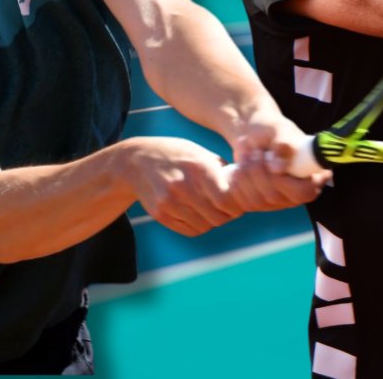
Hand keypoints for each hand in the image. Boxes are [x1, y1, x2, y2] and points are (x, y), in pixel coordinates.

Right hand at [123, 136, 243, 236]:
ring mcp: (169, 201)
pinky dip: (198, 225)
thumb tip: (246, 187)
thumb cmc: (176, 155)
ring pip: (205, 225)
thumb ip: (221, 170)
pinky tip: (197, 212)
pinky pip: (190, 230)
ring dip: (213, 220)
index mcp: (198, 168)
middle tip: (228, 207)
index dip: (237, 204)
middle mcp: (183, 186)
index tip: (238, 201)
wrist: (136, 161)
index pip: (227, 199)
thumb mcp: (199, 153)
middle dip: (227, 214)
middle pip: (218, 216)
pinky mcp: (160, 213)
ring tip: (212, 208)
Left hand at [225, 110, 327, 209]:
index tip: (269, 160)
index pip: (306, 191)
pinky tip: (240, 165)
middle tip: (255, 151)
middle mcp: (299, 193)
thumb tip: (278, 169)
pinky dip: (237, 181)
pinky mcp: (260, 203)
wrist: (253, 135)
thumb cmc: (272, 130)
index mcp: (314, 175)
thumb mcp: (279, 130)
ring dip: (247, 174)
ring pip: (258, 200)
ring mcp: (280, 201)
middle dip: (260, 172)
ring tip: (247, 152)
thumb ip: (283, 145)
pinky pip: (245, 201)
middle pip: (277, 197)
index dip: (286, 181)